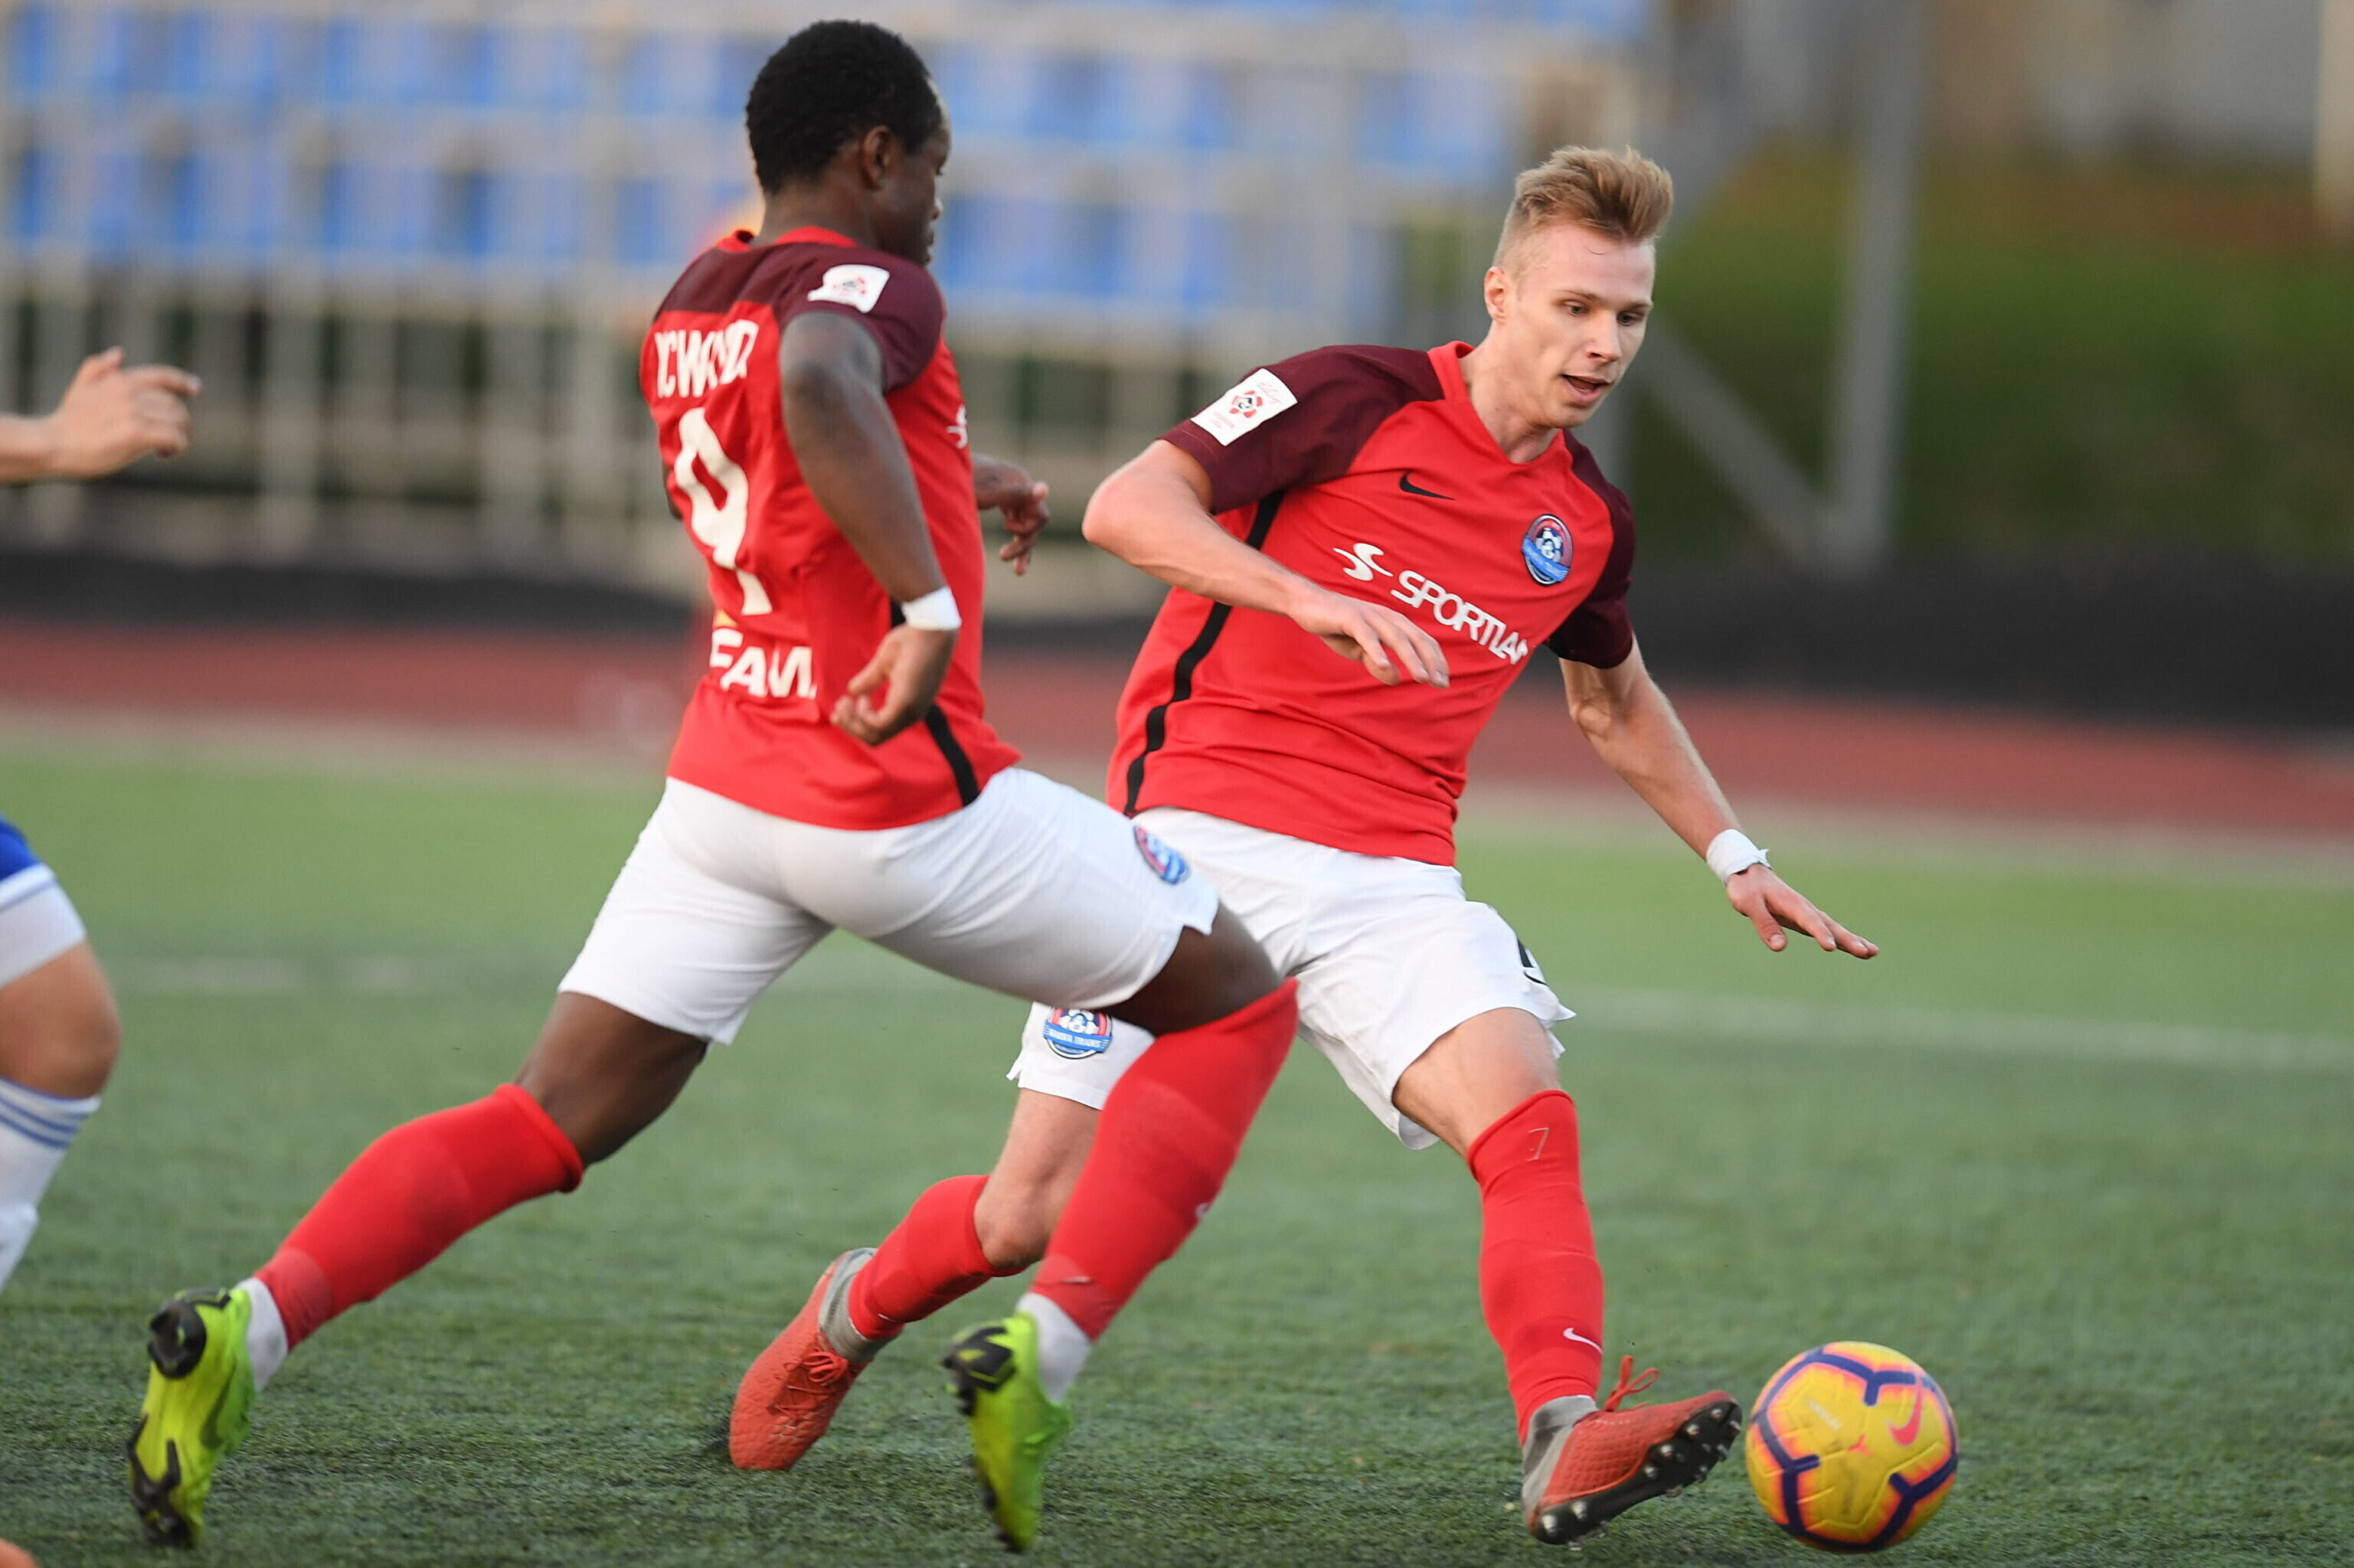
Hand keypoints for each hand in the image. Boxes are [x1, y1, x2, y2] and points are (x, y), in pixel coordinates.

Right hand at [41, 349, 200, 479]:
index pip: (160, 375)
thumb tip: (118, 352)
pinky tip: (163, 455)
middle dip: (179, 422)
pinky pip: (174, 438)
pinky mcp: (136, 433)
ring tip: (165, 449)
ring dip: (179, 437)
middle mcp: (128, 392)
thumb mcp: (80, 389)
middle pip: (175, 405)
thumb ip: (97, 370)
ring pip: (179, 421)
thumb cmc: (66, 422)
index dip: (182, 381)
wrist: (51, 443)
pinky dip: (177, 448)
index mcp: (119, 380)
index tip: (197, 389)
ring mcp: (133, 412)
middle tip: (170, 440)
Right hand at [833, 623, 956, 744]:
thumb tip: (852, 691)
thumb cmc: (912, 641)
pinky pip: (879, 725)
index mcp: (909, 706)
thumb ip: (869, 680)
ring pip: (876, 735)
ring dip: (853, 723)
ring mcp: (911, 711)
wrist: (931, 627)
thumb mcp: (884, 663)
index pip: (881, 728)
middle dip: (851, 727)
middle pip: (876, 737)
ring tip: (843, 703)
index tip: (843, 702)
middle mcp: (912, 713)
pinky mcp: (906, 704)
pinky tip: (860, 699)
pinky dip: (863, 717)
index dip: (858, 723)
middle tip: (837, 709)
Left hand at [974, 455, 1050, 575]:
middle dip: (1023, 543)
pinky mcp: (1003, 500)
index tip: (1006, 528)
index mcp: (1021, 482)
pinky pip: (1016, 523)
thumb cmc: (962, 481)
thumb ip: (1017, 494)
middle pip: (1034, 523)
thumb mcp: (989, 493)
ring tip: (1018, 572)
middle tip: (1002, 557)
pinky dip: (1015, 540)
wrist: (938, 467)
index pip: (1040, 515)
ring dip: (1022, 547)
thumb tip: (1046, 489)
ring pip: (1026, 525)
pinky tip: (1012, 559)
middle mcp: (1020, 487)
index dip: (1027, 529)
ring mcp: (1012, 494)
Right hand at [1287, 584, 1448, 687]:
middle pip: (1415, 638)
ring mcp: (1369, 615)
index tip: (1444, 681)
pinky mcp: (1350, 617)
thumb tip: (1396, 679)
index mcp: (1393, 623)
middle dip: (1431, 661)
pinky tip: (1386, 666)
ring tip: (1422, 677)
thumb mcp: (1359, 650)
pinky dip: (1377, 650)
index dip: (1435, 660)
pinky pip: (1366, 635)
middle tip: (1441, 683)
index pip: (1422, 640)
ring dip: (1411, 658)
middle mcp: (1386, 616)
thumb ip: (1377, 663)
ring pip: (1396, 637)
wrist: (1306, 603)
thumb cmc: (1336, 626)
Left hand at [1725, 866, 1877, 957]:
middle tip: (1866, 952)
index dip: (1820, 934)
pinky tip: (1856, 948)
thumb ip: (1764, 924)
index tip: (1831, 947)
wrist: (1748, 873)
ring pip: (1834, 928)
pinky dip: (1843, 939)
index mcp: (1792, 904)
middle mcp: (1805, 908)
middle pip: (1830, 926)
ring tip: (1872, 952)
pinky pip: (1828, 930)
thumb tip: (1780, 947)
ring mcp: (1808, 914)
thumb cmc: (1746, 888)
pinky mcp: (1806, 919)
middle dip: (1848, 939)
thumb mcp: (1749, 905)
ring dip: (1852, 940)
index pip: (1809, 921)